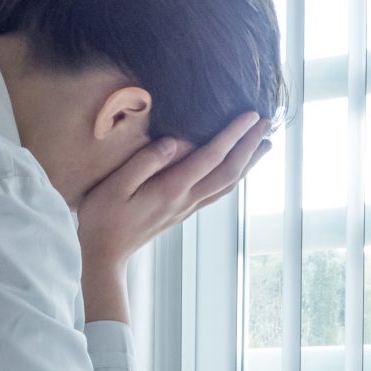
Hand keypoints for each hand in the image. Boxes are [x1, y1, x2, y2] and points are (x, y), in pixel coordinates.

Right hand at [75, 111, 272, 272]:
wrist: (104, 255)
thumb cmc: (102, 218)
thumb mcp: (115, 186)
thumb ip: (143, 162)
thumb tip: (172, 142)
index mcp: (170, 189)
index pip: (211, 158)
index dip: (233, 135)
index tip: (250, 115)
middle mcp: (185, 200)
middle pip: (229, 172)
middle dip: (250, 147)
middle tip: (267, 124)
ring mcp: (186, 208)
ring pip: (227, 185)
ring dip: (248, 164)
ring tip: (264, 145)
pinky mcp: (182, 213)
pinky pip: (217, 193)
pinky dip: (234, 177)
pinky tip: (238, 170)